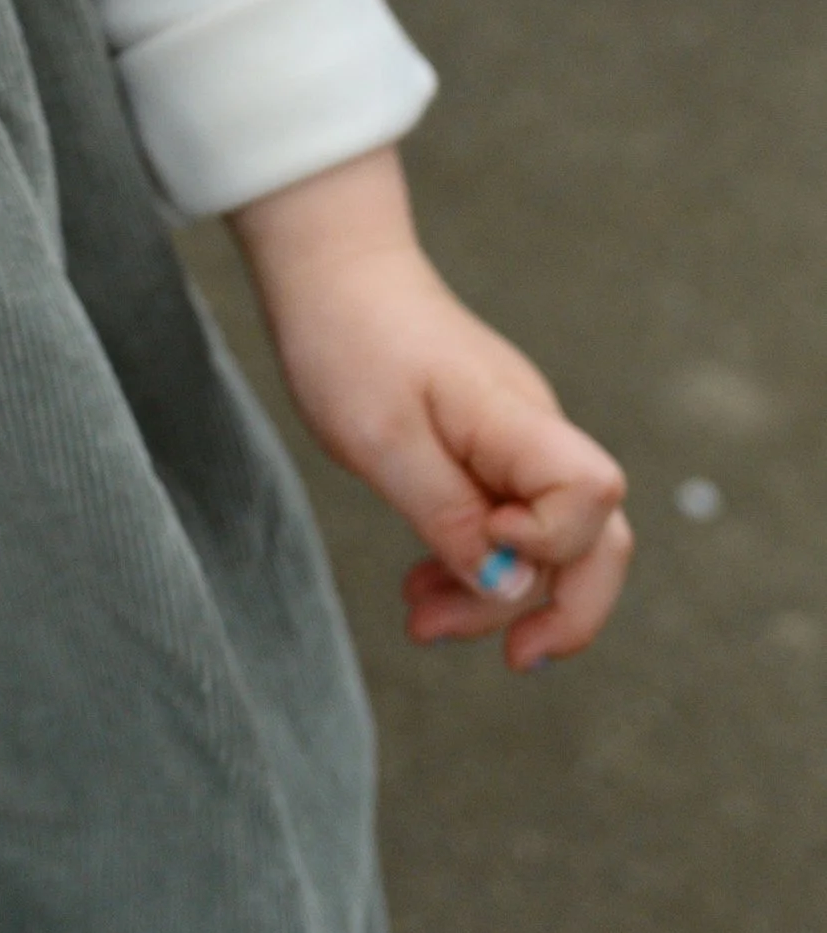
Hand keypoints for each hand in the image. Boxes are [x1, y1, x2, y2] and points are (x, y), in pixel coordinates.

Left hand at [232, 148, 631, 670]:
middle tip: (508, 660)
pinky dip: (475, 564)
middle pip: (599, 538)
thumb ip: (446, 515)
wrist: (333, 272)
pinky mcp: (490, 450)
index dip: (553, 542)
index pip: (593, 492)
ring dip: (498, 598)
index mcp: (514, 418)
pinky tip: (424, 584)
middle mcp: (534, 431)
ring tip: (421, 620)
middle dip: (561, 610)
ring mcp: (516, 442)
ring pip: (549, 543)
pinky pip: (508, 522)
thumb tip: (509, 590)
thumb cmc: (349, 340)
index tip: (484, 542)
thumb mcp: (379, 440)